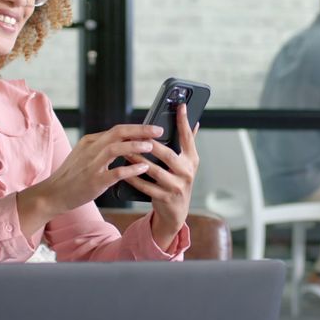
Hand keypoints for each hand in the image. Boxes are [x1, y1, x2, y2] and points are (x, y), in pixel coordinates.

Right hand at [20, 124, 164, 228]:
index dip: (136, 128)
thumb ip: (100, 148)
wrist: (52, 194)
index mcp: (90, 142)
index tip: (152, 129)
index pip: (117, 130)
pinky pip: (116, 172)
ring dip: (135, 145)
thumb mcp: (83, 155)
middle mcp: (91, 149)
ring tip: (151, 146)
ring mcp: (92, 165)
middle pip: (118, 133)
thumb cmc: (71, 176)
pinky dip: (131, 168)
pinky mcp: (94, 181)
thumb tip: (122, 142)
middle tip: (158, 131)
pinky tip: (143, 167)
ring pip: (116, 148)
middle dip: (140, 130)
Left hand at [122, 103, 198, 248]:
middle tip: (137, 134)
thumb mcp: (186, 163)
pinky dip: (134, 177)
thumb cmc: (177, 181)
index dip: (184, 121)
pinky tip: (124, 170)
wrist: (176, 212)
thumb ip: (188, 143)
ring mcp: (176, 186)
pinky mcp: (164, 198)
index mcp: (192, 160)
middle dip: (151, 144)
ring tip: (126, 150)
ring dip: (138, 160)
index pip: (188, 137)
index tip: (179, 106)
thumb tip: (195, 121)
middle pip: (168, 155)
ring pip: (154, 171)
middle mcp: (187, 172)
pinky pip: (146, 186)